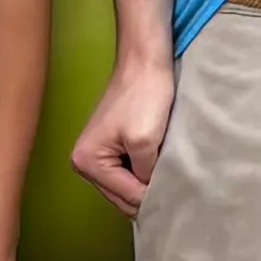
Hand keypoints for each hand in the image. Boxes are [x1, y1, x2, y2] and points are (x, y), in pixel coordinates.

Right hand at [70, 50, 174, 212]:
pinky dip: (145, 174)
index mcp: (87, 161)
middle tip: (176, 189)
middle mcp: (84, 163)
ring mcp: (96, 156)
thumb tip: (153, 196)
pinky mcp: (110, 148)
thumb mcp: (145, 142)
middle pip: (123, 198)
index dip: (153, 195)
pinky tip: (160, 167)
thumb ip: (146, 176)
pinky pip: (129, 174)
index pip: (126, 196)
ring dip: (147, 185)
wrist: (146, 62)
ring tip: (169, 176)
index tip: (176, 190)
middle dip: (147, 194)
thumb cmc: (144, 95)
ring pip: (127, 188)